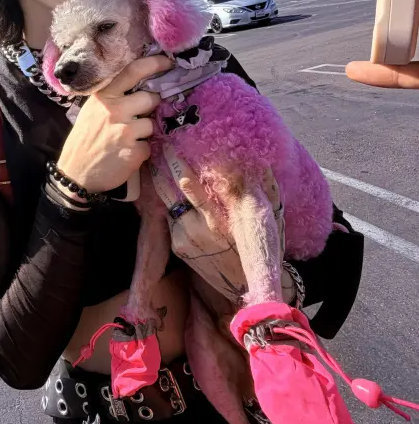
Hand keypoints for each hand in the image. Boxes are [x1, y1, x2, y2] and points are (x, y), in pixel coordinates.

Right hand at [56, 55, 168, 192]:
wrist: (75, 174)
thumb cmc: (85, 139)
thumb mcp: (92, 111)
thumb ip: (113, 98)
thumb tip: (141, 87)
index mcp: (104, 96)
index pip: (133, 71)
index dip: (154, 64)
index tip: (168, 62)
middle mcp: (115, 110)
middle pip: (151, 98)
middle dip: (150, 107)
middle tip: (138, 116)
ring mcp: (126, 131)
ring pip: (151, 124)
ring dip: (143, 132)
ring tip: (126, 140)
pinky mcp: (134, 152)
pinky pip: (149, 146)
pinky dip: (140, 151)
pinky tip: (125, 155)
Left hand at [151, 153, 296, 304]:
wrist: (245, 286)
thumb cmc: (259, 247)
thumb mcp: (268, 218)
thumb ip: (265, 189)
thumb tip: (260, 160)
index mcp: (231, 214)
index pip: (212, 178)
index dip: (200, 158)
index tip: (192, 137)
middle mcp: (207, 224)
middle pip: (183, 183)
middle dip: (173, 160)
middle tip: (165, 141)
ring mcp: (189, 235)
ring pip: (169, 198)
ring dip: (162, 177)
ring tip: (156, 158)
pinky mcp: (179, 245)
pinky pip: (171, 216)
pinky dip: (168, 202)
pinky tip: (162, 187)